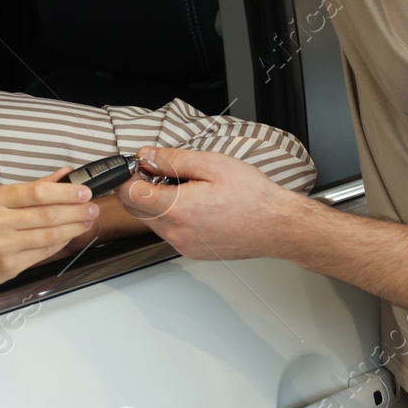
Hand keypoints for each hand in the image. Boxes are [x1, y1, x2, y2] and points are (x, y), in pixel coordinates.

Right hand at [0, 166, 98, 288]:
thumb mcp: (0, 201)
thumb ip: (34, 188)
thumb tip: (65, 173)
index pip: (37, 192)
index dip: (65, 192)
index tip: (85, 191)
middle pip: (47, 214)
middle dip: (75, 210)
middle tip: (93, 207)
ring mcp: (3, 245)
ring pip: (49, 235)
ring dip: (73, 227)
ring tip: (87, 220)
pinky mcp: (9, 265)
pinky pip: (43, 252)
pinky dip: (61, 243)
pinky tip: (71, 236)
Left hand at [115, 145, 306, 260]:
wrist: (278, 226)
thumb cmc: (253, 196)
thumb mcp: (212, 164)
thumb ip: (172, 159)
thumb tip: (146, 155)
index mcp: (179, 209)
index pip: (129, 194)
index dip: (129, 175)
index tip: (140, 165)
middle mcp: (177, 232)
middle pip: (135, 210)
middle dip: (140, 188)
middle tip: (162, 172)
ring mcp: (183, 245)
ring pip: (150, 222)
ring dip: (155, 203)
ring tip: (183, 187)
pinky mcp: (191, 251)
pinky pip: (168, 232)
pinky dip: (170, 216)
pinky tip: (192, 203)